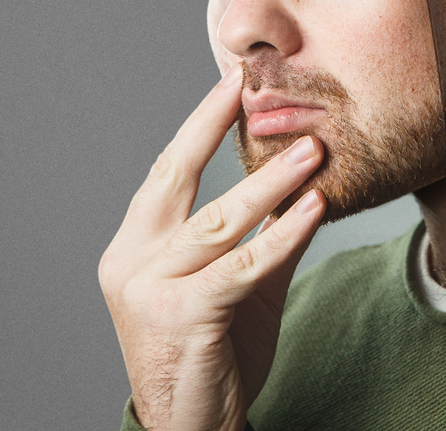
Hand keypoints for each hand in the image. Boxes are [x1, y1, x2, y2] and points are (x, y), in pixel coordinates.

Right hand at [99, 64, 326, 430]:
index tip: (229, 85)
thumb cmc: (211, 359)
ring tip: (311, 149)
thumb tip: (301, 184)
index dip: (198, 125)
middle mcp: (132, 261)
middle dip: (212, 125)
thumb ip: (260, 238)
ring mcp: (150, 288)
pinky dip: (282, 233)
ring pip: (218, 220)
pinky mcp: (183, 314)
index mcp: (134, 248)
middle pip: (176, 178)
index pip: (165, 173)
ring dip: (270, 181)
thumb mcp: (235, 288)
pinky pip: (243, 264)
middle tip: (251, 86)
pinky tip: (313, 207)